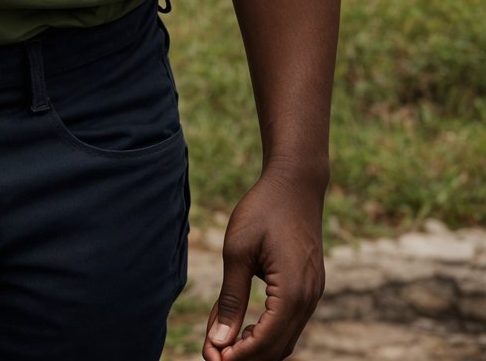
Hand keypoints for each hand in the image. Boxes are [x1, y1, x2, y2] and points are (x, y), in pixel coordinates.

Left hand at [202, 170, 325, 359]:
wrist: (295, 182)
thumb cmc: (263, 209)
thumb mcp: (238, 251)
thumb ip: (230, 299)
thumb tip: (218, 341)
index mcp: (293, 292)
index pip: (265, 342)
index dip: (237, 356)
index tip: (211, 356)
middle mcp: (309, 299)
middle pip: (277, 349)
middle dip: (246, 357)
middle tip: (212, 354)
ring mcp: (313, 294)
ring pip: (286, 339)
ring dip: (257, 347)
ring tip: (225, 343)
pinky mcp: (310, 287)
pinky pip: (291, 323)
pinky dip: (269, 333)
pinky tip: (246, 327)